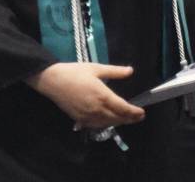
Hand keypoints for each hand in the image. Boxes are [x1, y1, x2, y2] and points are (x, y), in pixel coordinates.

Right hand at [26, 62, 143, 128]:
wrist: (52, 81)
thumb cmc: (75, 72)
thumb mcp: (97, 68)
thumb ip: (115, 71)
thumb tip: (130, 71)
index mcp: (102, 96)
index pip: (123, 108)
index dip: (134, 112)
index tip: (142, 112)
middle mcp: (96, 109)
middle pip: (117, 118)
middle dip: (129, 119)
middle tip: (139, 117)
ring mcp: (87, 116)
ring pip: (107, 124)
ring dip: (118, 122)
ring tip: (127, 119)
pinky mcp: (79, 119)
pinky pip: (96, 125)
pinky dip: (105, 124)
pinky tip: (109, 120)